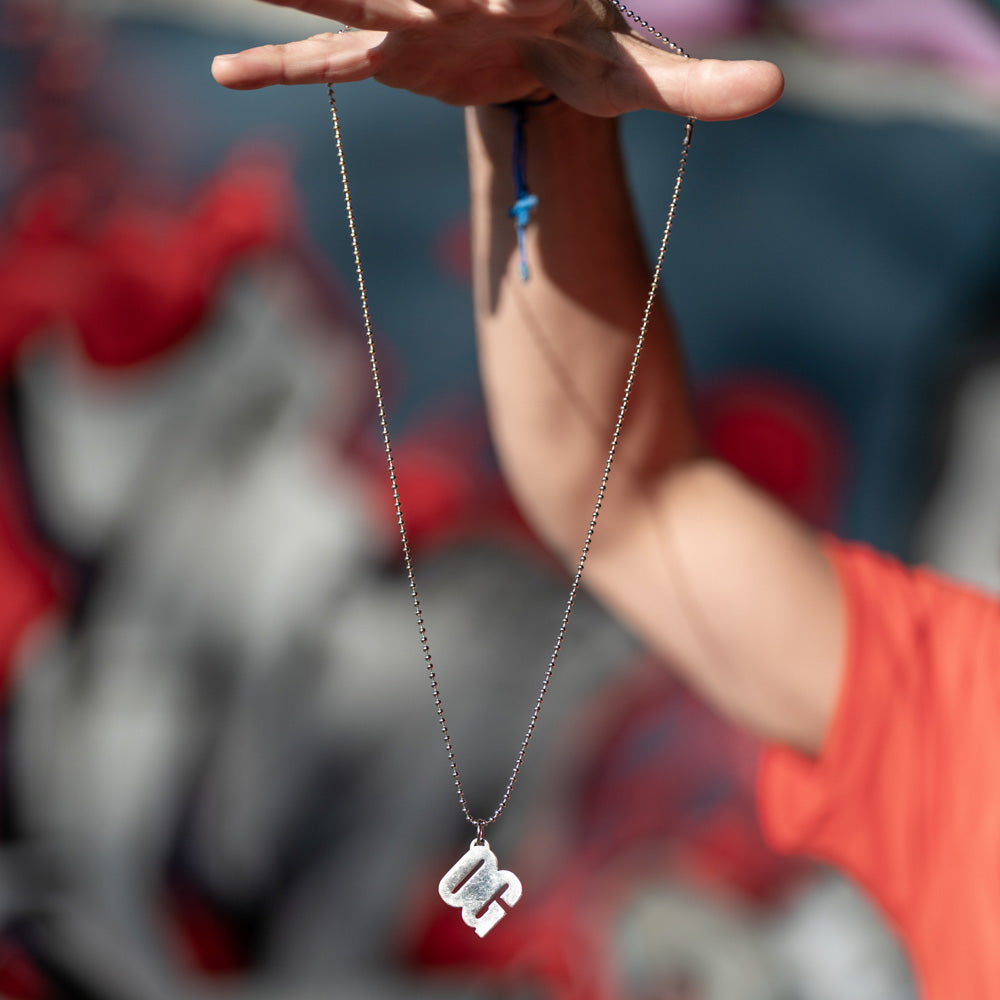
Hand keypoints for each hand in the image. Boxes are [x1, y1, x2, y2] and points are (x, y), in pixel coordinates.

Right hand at [211, 0, 782, 120]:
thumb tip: (775, 88)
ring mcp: (411, 21)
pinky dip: (281, 65)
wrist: (544, 45)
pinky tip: (226, 73)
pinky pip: (325, 60)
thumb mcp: (643, 75)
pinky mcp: (387, 55)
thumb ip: (698, 83)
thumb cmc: (594, 51)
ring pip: (347, 4)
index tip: (478, 6)